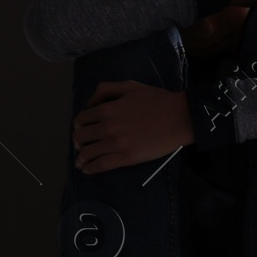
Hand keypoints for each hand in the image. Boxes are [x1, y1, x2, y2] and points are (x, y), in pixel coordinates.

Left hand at [72, 80, 194, 173]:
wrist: (178, 117)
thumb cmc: (156, 100)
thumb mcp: (129, 86)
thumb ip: (105, 89)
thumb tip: (90, 103)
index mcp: (106, 109)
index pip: (81, 119)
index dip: (78, 125)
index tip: (80, 129)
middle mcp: (107, 127)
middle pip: (80, 137)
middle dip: (78, 141)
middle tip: (80, 144)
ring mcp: (116, 144)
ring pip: (87, 153)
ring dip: (81, 157)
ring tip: (80, 161)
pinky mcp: (126, 158)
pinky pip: (101, 165)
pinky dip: (90, 168)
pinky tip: (86, 170)